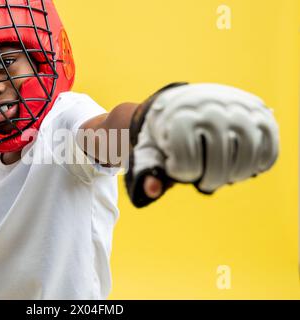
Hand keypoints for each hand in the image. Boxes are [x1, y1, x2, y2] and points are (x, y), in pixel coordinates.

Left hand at [126, 82, 278, 207]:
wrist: (183, 104)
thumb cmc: (164, 136)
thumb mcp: (149, 152)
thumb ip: (147, 174)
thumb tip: (152, 191)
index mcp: (179, 115)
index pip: (188, 161)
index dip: (182, 173)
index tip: (176, 166)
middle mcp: (211, 106)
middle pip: (220, 159)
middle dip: (210, 180)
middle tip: (202, 182)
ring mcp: (238, 107)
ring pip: (248, 152)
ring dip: (235, 174)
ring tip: (222, 177)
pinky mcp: (259, 112)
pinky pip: (268, 146)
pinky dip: (257, 165)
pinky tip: (240, 168)